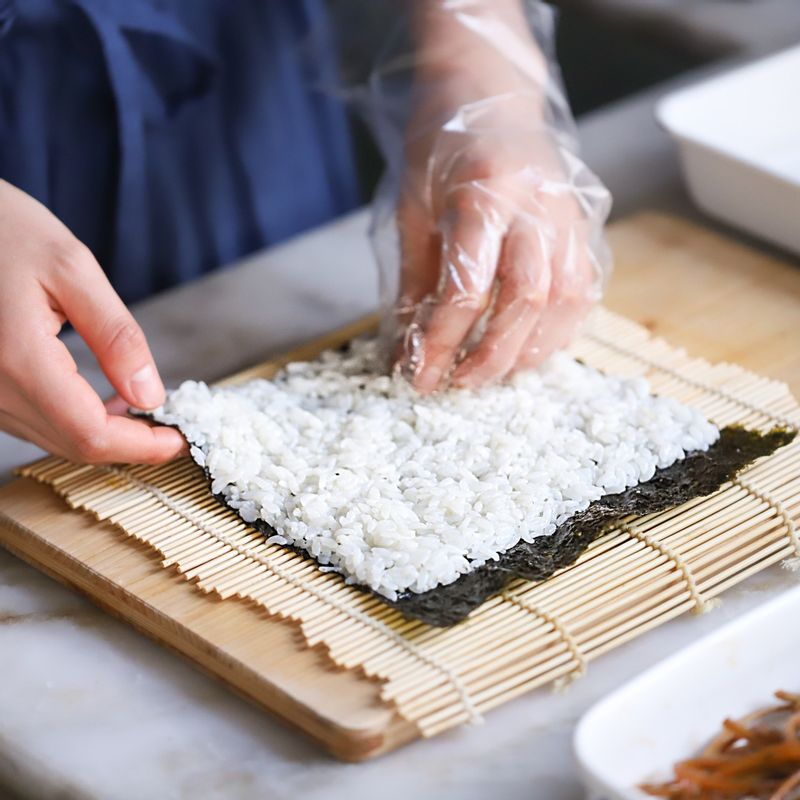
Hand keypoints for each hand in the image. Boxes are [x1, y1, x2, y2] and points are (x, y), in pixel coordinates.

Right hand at [0, 180, 185, 463]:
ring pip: (54, 439)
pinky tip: (106, 401)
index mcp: (17, 358)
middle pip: (73, 444)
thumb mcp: (73, 269)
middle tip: (173, 429)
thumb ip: (116, 335)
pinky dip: (77, 422)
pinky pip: (35, 423)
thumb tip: (149, 395)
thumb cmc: (6, 232)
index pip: (89, 432)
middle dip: (130, 445)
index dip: (140, 446)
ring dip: (105, 435)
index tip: (180, 439)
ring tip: (146, 411)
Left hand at [393, 20, 609, 392]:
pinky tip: (530, 346)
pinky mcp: (584, 226)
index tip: (421, 374)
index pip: (467, 286)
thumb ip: (414, 281)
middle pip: (526, 300)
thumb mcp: (413, 209)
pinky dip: (560, 329)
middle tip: (460, 383)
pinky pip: (584, 290)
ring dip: (530, 349)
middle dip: (492, 355)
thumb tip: (404, 350)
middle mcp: (536, 204)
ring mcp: (569, 215)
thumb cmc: (443, 147)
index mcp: (484, 193)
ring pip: (565, 300)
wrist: (491, 94)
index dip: (442, 340)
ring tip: (494, 371)